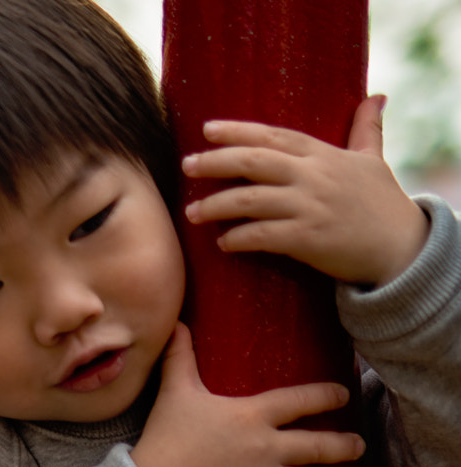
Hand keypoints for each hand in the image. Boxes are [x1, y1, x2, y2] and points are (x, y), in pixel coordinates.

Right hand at [132, 323, 363, 466]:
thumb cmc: (164, 439)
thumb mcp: (174, 393)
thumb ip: (181, 358)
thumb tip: (176, 323)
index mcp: (254, 416)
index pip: (303, 401)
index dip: (328, 397)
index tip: (344, 397)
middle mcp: (268, 448)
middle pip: (319, 445)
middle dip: (344, 446)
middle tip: (357, 446)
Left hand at [182, 95, 429, 287]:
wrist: (402, 248)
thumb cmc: (384, 203)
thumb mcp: (374, 160)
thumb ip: (366, 130)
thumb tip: (377, 96)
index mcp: (324, 155)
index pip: (273, 136)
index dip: (238, 131)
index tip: (207, 129)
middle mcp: (314, 176)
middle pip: (254, 162)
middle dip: (215, 161)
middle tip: (187, 165)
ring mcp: (309, 207)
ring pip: (249, 200)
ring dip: (215, 205)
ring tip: (192, 212)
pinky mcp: (307, 238)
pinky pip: (261, 236)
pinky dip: (237, 238)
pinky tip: (222, 243)